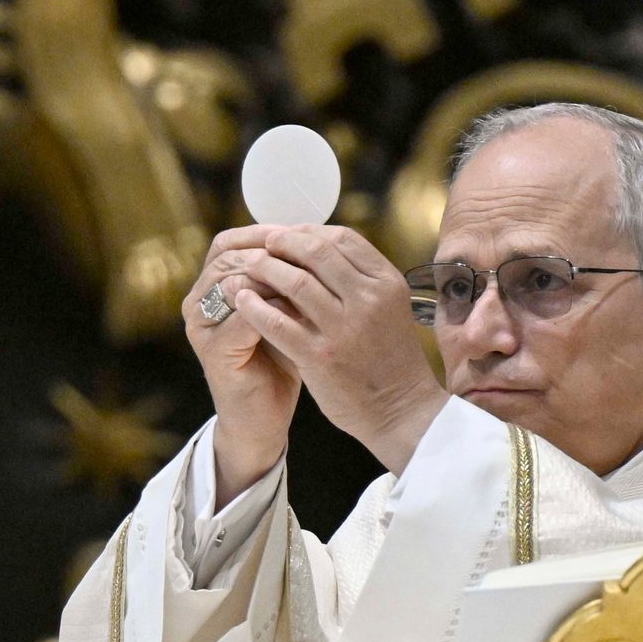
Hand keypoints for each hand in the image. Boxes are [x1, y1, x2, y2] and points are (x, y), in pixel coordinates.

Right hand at [182, 227, 303, 506]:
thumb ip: (287, 278)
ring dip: (275, 278)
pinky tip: (306, 312)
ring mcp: (200, 327)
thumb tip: (316, 237)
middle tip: (313, 255)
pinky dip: (276, 310)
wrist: (261, 420)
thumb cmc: (277, 361)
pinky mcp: (212, 352)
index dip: (266, 233)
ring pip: (234, 281)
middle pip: (229, 256)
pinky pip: (243, 317)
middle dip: (274, 253)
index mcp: (209, 287)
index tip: (305, 233)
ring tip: (312, 280)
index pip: (229, 242)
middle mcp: (196, 302)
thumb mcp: (283, 311)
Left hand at [230, 225, 446, 473]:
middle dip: (282, 243)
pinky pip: (278, 321)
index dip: (308, 231)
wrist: (401, 410)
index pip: (342, 238)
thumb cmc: (388, 357)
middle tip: (261, 244)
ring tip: (247, 266)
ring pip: (294, 281)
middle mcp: (368, 300)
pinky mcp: (320, 356)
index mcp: (386, 283)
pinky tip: (241, 299)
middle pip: (316, 251)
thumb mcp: (386, 308)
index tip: (287, 235)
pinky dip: (255, 306)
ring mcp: (344, 328)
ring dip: (264, 268)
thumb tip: (313, 247)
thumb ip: (356, 279)